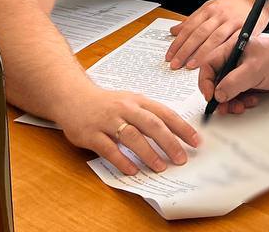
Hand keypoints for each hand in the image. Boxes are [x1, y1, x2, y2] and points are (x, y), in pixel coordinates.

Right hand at [56, 85, 199, 176]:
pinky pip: (109, 149)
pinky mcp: (91, 134)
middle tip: (181, 158)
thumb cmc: (107, 103)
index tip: (195, 141)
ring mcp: (107, 121)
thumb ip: (149, 115)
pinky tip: (132, 170)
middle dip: (169, 142)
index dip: (182, 128)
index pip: (165, 113)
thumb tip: (175, 132)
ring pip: (132, 136)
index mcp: (138, 101)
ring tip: (160, 167)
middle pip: (152, 125)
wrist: (73, 98)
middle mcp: (125, 109)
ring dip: (148, 153)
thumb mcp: (131, 102)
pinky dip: (122, 160)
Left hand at [166, 0, 268, 70]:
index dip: (178, 42)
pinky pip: (231, 42)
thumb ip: (192, 20)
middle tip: (175, 64)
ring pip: (213, 38)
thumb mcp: (211, 6)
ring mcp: (231, 22)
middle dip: (185, 50)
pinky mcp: (244, 29)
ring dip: (201, 53)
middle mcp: (218, 15)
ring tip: (190, 66)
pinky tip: (215, 61)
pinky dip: (222, 52)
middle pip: (198, 34)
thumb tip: (174, 31)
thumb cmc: (233, 4)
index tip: (169, 56)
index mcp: (208, 9)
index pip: (189, 27)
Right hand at [207, 29, 268, 112]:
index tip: (210, 97)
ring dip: (231, 102)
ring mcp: (242, 72)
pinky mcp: (250, 82)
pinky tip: (251, 101)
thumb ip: (234, 82)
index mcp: (231, 50)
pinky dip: (241, 101)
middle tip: (225, 108)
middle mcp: (234, 61)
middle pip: (216, 81)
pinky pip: (238, 95)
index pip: (208, 66)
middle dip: (219, 97)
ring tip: (240, 106)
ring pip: (227, 91)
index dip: (205, 82)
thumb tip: (218, 95)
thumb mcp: (255, 69)